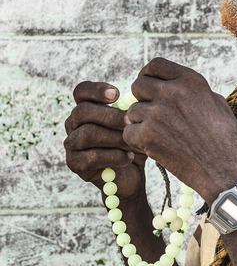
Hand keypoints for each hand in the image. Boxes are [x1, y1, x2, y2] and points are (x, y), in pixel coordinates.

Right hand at [64, 82, 145, 199]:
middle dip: (111, 116)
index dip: (96, 90)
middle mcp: (73, 124)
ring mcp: (72, 144)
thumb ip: (131, 110)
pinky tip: (129, 157)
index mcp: (86, 110)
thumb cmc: (133, 144)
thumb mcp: (135, 125)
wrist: (132, 175)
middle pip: (83, 111)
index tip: (117, 95)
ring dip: (115, 138)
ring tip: (133, 143)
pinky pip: (92, 157)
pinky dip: (114, 156)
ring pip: (88, 134)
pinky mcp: (75, 164)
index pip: (81, 92)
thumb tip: (136, 100)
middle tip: (131, 122)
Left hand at [122, 58, 236, 202]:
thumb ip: (194, 91)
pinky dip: (137, 142)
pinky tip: (154, 147)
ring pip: (131, 112)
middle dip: (142, 99)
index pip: (155, 65)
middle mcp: (173, 93)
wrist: (224, 170)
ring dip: (140, 123)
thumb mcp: (217, 104)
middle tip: (152, 114)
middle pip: (138, 85)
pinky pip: (128, 133)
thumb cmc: (224, 139)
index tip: (149, 86)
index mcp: (191, 81)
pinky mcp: (147, 136)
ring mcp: (158, 114)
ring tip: (159, 135)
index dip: (148, 74)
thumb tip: (175, 84)